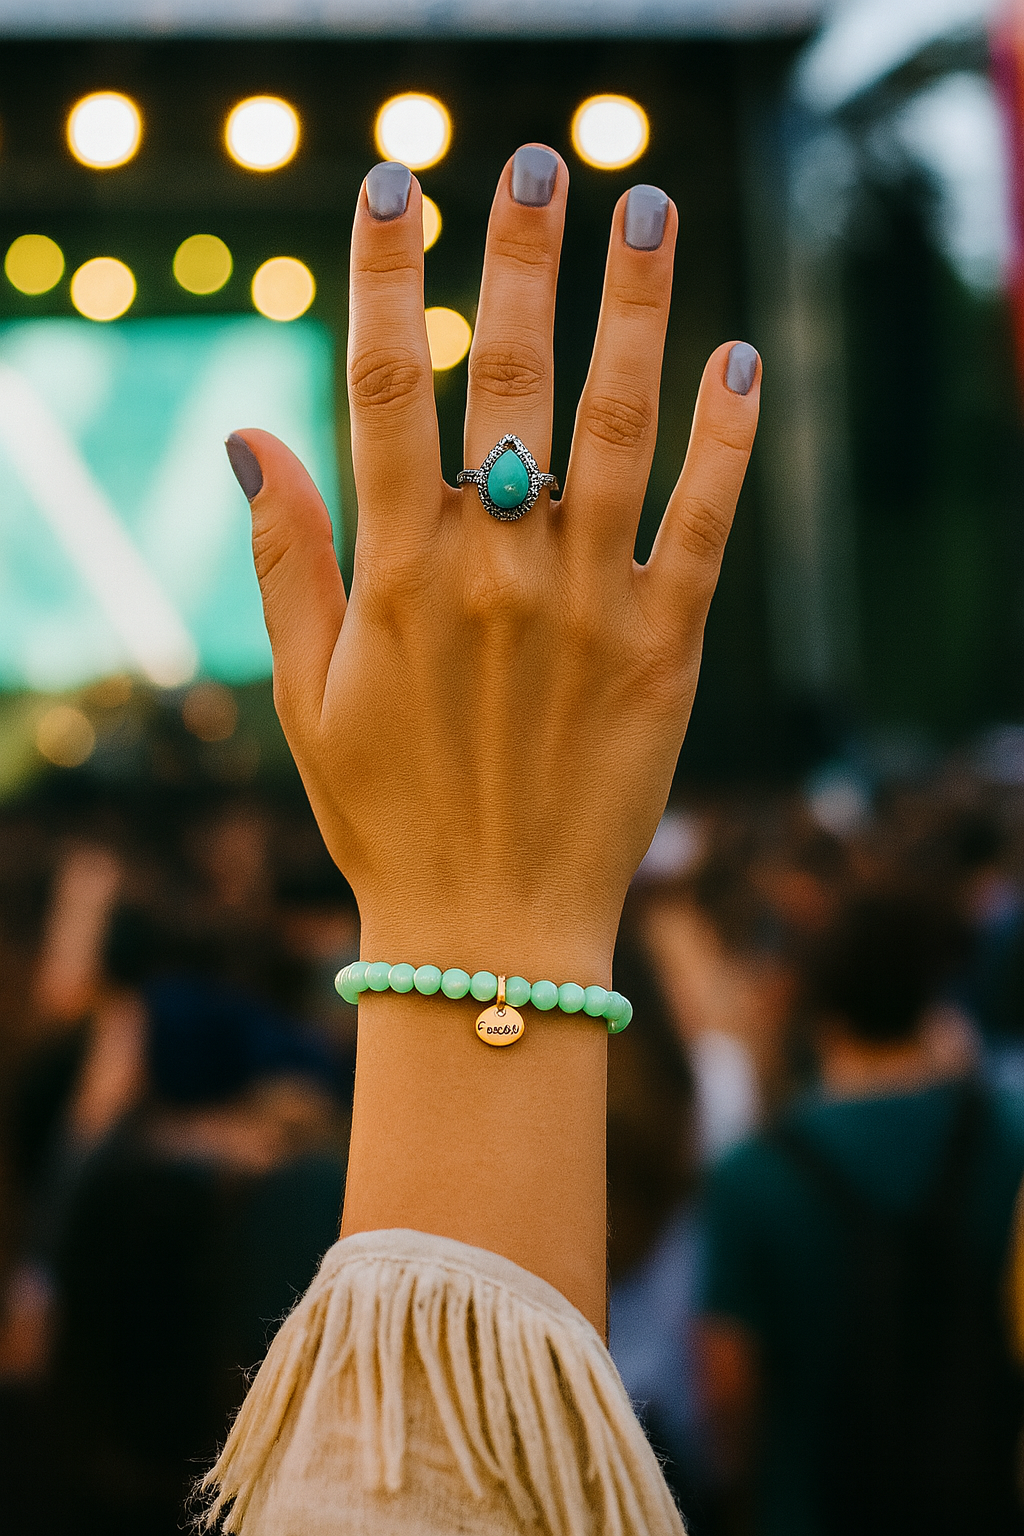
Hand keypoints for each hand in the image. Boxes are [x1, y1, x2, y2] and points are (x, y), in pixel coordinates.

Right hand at [229, 146, 759, 982]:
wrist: (490, 929)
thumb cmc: (384, 811)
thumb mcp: (305, 692)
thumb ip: (284, 555)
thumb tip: (249, 430)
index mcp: (400, 574)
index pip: (389, 386)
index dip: (392, 275)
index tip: (395, 182)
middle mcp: (498, 570)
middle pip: (513, 378)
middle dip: (523, 254)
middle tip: (539, 156)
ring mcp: (592, 604)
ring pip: (618, 428)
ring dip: (637, 310)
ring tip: (649, 208)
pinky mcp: (669, 647)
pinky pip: (702, 522)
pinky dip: (727, 439)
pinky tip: (741, 360)